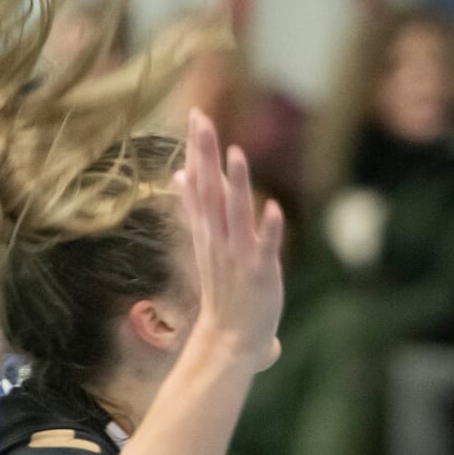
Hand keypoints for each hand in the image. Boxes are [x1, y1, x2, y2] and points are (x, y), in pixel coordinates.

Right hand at [173, 109, 285, 370]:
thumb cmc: (223, 289)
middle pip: (210, 190)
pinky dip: (269, 230)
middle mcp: (220, 239)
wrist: (229, 340)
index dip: (198, 149)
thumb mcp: (204, 242)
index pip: (200, 182)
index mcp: (208, 230)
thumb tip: (179, 174)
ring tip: (237, 154)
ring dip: (236, 185)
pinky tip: (274, 208)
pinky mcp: (261, 274)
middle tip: (201, 119)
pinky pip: (266, 249)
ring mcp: (239, 256)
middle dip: (207, 155)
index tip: (196, 114)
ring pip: (236, 214)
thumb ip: (194, 206)